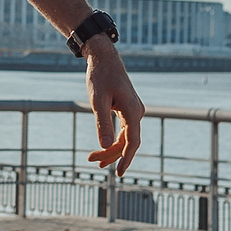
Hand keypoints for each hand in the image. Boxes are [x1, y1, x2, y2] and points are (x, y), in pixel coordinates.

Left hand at [83, 38, 143, 176]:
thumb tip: (105, 146)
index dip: (125, 159)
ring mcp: (134, 110)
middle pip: (127, 141)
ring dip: (111, 148)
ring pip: (125, 136)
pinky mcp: (128, 108)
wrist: (103, 57)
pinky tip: (104, 147)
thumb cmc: (100, 76)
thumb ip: (102, 123)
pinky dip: (114, 139)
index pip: (132, 142)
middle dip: (111, 154)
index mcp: (133, 111)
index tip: (118, 173)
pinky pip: (124, 129)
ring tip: (94, 160)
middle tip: (92, 162)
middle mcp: (137, 112)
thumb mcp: (98, 100)